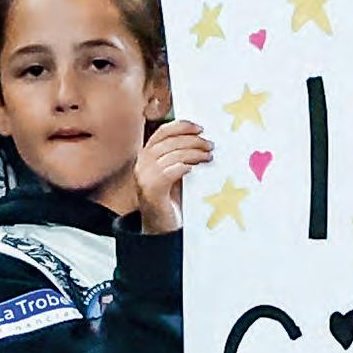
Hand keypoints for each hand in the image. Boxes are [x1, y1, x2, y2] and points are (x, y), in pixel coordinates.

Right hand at [135, 120, 212, 234]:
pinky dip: (183, 167)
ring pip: (170, 155)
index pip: (162, 132)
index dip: (182, 126)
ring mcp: (144, 178)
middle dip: (193, 141)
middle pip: (169, 142)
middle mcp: (142, 164)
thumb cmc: (172, 197)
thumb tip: (204, 139)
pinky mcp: (151, 191)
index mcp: (147, 156)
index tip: (200, 128)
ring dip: (193, 153)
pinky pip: (168, 172)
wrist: (163, 226)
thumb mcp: (176, 171)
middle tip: (210, 145)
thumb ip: (182, 155)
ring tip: (208, 157)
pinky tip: (194, 169)